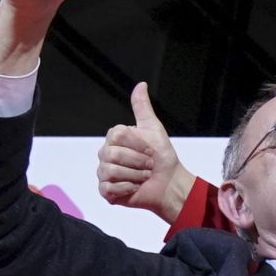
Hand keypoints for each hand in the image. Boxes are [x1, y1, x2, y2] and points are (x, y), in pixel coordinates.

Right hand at [97, 83, 196, 222]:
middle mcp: (106, 154)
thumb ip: (142, 108)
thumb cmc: (162, 157)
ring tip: (144, 177)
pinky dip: (126, 188)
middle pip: (112, 154)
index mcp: (115, 139)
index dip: (137, 145)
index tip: (150, 151)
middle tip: (149, 166)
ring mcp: (105, 173)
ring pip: (110, 171)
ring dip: (134, 175)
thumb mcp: (153, 129)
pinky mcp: (107, 191)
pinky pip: (108, 188)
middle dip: (137, 161)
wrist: (170, 184)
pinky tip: (135, 187)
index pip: (116, 135)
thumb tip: (141, 84)